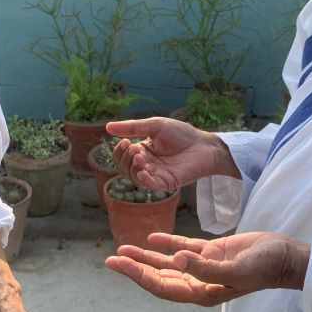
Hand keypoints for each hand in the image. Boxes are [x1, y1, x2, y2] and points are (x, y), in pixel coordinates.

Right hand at [105, 117, 238, 191]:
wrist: (204, 144)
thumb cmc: (182, 134)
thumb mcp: (155, 126)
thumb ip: (133, 127)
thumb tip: (107, 127)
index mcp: (142, 151)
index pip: (122, 156)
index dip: (119, 151)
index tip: (125, 141)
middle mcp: (147, 164)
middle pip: (124, 168)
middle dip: (124, 158)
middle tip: (132, 147)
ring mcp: (156, 175)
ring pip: (134, 177)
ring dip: (132, 167)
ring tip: (139, 155)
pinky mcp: (167, 183)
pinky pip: (150, 186)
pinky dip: (144, 179)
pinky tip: (143, 170)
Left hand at [105, 231, 310, 306]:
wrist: (285, 257)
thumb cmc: (264, 267)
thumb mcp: (235, 269)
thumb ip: (205, 268)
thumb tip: (176, 261)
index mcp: (201, 292)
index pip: (161, 285)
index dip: (137, 276)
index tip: (117, 264)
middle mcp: (199, 282)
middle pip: (159, 276)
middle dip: (135, 268)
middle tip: (110, 259)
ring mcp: (204, 267)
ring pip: (168, 263)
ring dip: (146, 257)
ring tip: (123, 249)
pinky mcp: (213, 253)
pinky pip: (184, 248)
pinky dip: (168, 243)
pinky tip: (152, 237)